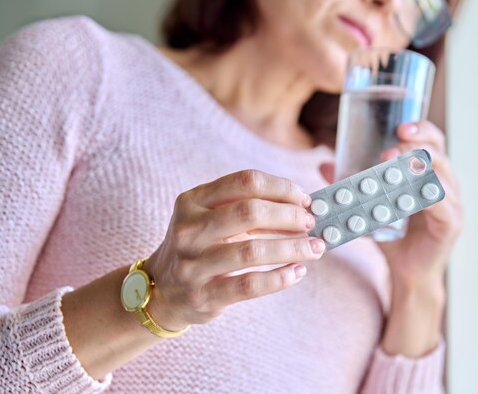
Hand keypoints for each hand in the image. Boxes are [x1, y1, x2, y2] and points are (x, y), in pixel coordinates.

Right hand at [142, 170, 325, 330]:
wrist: (161, 291)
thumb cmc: (199, 247)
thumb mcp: (210, 218)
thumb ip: (247, 207)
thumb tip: (302, 207)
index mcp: (192, 201)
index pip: (245, 182)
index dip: (282, 188)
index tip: (305, 199)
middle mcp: (188, 229)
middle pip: (250, 212)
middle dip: (290, 216)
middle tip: (311, 223)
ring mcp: (192, 264)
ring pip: (252, 251)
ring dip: (293, 248)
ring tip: (315, 248)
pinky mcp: (203, 296)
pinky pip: (249, 286)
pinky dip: (280, 278)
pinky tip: (297, 271)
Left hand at [320, 120, 462, 291]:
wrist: (406, 273)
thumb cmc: (392, 237)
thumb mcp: (370, 205)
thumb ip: (353, 185)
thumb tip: (324, 165)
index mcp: (430, 174)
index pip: (433, 142)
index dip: (421, 130)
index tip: (399, 127)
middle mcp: (445, 184)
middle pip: (439, 153)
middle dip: (415, 145)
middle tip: (389, 150)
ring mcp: (452, 203)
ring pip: (440, 175)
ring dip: (416, 167)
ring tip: (391, 165)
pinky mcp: (451, 223)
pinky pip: (442, 203)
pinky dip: (425, 194)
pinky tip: (409, 192)